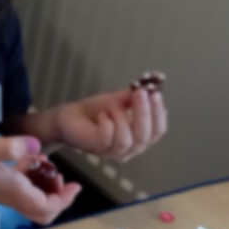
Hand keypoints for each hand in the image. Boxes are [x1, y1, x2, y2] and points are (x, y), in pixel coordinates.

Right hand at [0, 135, 81, 224]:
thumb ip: (11, 147)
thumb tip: (37, 146)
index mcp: (15, 191)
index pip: (48, 207)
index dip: (65, 199)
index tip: (74, 184)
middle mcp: (11, 198)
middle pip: (43, 213)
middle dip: (58, 199)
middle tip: (62, 180)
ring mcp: (3, 195)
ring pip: (33, 204)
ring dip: (45, 189)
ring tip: (44, 165)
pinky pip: (22, 193)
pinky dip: (31, 182)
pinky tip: (25, 161)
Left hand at [50, 85, 166, 161]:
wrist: (70, 116)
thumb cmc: (96, 111)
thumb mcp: (120, 100)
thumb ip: (138, 93)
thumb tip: (157, 76)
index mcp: (139, 137)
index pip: (157, 131)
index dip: (158, 113)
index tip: (155, 94)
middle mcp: (129, 149)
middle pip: (145, 137)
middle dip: (144, 113)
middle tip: (140, 92)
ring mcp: (112, 152)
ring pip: (127, 140)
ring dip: (121, 118)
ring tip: (112, 106)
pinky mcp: (96, 148)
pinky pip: (107, 138)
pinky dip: (107, 123)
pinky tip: (102, 115)